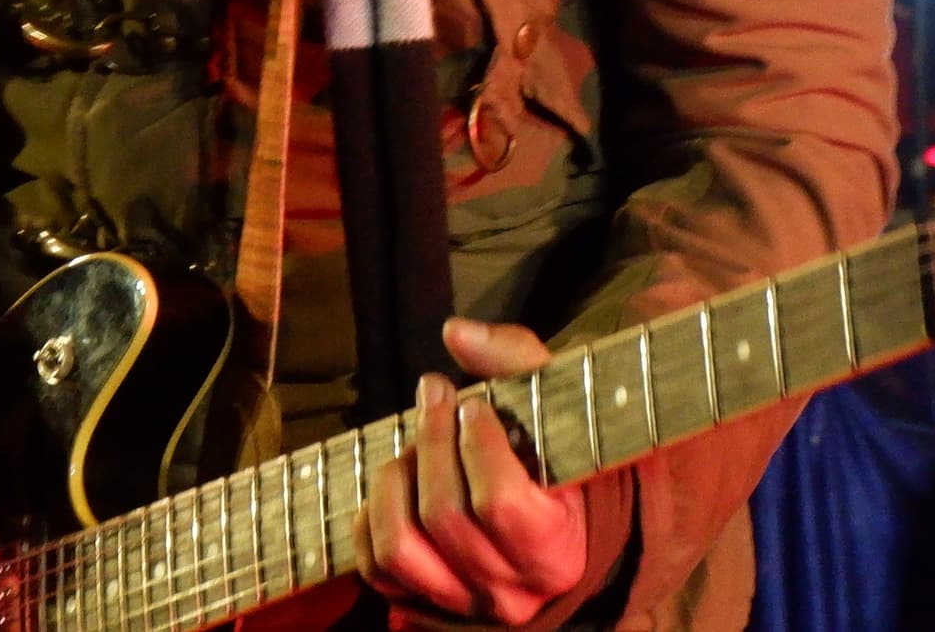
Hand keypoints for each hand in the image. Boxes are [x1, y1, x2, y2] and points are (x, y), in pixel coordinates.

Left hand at [361, 318, 590, 625]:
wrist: (564, 537)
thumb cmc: (560, 466)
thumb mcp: (560, 411)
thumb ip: (517, 362)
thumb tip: (455, 331)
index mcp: (555, 549)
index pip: (500, 503)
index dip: (476, 445)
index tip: (474, 406)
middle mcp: (510, 590)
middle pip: (444, 514)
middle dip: (432, 443)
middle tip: (435, 400)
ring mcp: (462, 602)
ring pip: (399, 547)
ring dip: (394, 481)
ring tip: (412, 446)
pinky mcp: (421, 603)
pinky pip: (373, 567)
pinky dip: (369, 517)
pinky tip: (395, 481)